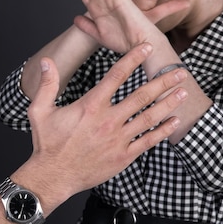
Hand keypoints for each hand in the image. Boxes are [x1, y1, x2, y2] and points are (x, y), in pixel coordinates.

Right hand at [16, 43, 186, 209]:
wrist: (53, 175)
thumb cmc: (46, 144)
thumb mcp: (39, 111)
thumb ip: (46, 85)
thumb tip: (46, 62)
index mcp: (90, 106)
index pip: (116, 76)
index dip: (133, 58)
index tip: (146, 48)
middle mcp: (108, 120)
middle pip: (142, 96)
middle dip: (163, 81)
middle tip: (180, 71)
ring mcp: (118, 139)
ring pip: (149, 117)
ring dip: (168, 103)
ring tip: (183, 92)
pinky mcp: (123, 156)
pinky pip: (148, 141)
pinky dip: (163, 131)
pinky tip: (174, 121)